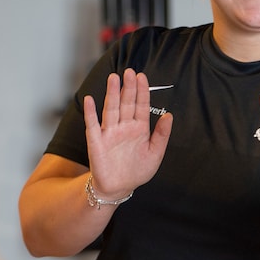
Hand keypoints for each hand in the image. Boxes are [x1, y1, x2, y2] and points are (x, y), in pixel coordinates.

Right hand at [84, 68, 172, 198]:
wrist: (119, 188)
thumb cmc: (137, 171)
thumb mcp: (155, 154)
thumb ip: (162, 135)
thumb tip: (169, 115)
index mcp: (139, 129)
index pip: (141, 105)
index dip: (142, 91)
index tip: (142, 76)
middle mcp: (124, 127)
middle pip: (126, 103)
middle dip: (128, 87)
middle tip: (130, 71)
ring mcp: (110, 133)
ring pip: (111, 109)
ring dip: (112, 94)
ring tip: (114, 78)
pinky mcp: (96, 142)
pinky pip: (92, 125)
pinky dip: (90, 113)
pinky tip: (90, 100)